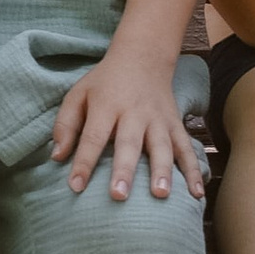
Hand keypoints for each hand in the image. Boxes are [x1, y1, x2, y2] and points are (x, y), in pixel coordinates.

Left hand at [52, 41, 206, 203]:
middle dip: (124, 170)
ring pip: (162, 147)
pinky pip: (187, 149)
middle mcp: (135, 113)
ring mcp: (159, 120)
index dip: (84, 162)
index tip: (75, 186)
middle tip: (118, 196)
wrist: (143, 57)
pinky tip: (197, 193)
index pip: (94, 136)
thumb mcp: (78, 94)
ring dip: (163, 171)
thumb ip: (66, 124)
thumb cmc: (105, 83)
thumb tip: (57, 157)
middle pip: (129, 144)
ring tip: (160, 195)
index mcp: (107, 105)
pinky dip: (194, 171)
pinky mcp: (176, 124)